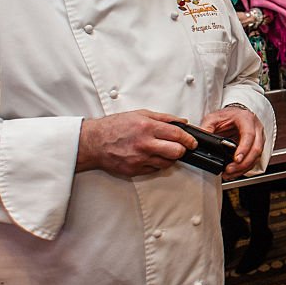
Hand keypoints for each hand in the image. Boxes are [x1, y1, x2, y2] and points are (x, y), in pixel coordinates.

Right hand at [77, 110, 195, 177]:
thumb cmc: (114, 127)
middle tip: (181, 147)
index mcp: (147, 127)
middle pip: (177, 152)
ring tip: (163, 150)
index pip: (177, 135)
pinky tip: (151, 156)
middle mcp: (145, 144)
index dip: (189, 139)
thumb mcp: (140, 114)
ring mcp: (140, 159)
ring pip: (167, 163)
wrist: (93, 142)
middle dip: (182, 149)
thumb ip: (163, 118)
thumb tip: (181, 122)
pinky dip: (157, 163)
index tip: (192, 142)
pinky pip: (155, 169)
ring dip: (169, 157)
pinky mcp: (135, 170)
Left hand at [199, 105, 264, 178]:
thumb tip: (200, 140)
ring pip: (256, 156)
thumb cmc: (227, 116)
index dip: (244, 148)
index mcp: (246, 119)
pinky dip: (245, 168)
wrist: (234, 115)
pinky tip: (235, 172)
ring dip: (243, 168)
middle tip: (230, 169)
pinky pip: (254, 160)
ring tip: (229, 173)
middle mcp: (256, 128)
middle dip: (243, 163)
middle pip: (256, 148)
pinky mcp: (257, 146)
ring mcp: (259, 138)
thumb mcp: (213, 118)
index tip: (236, 159)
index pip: (249, 135)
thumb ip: (206, 128)